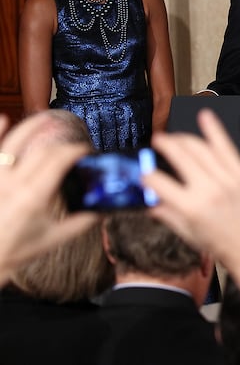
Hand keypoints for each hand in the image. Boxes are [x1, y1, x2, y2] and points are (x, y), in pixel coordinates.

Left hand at [0, 114, 95, 282]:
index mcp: (34, 195)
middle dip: (63, 145)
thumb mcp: (54, 238)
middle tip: (74, 148)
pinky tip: (4, 118)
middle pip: (43, 151)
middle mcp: (14, 182)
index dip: (76, 151)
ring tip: (46, 117)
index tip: (86, 152)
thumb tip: (102, 210)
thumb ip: (81, 223)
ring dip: (31, 127)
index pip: (59, 160)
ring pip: (14, 142)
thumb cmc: (17, 250)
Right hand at [145, 109, 239, 269]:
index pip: (159, 182)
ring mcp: (227, 179)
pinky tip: (205, 116)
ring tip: (176, 136)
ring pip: (201, 148)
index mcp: (191, 208)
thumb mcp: (191, 235)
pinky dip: (215, 130)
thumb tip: (151, 206)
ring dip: (185, 138)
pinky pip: (226, 147)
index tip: (144, 173)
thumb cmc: (225, 247)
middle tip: (158, 141)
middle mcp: (208, 190)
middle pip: (180, 156)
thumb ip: (169, 217)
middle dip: (165, 144)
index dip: (147, 176)